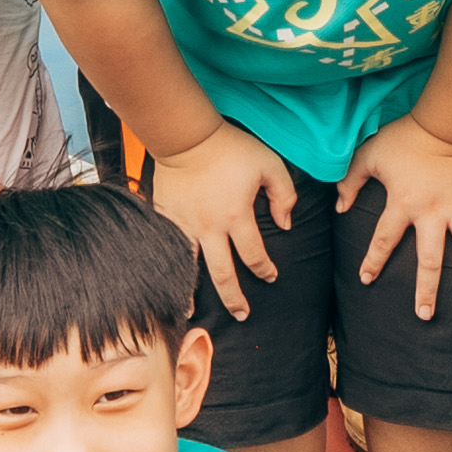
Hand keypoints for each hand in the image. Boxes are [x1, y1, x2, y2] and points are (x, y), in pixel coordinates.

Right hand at [142, 122, 303, 320]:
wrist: (187, 136)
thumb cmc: (230, 148)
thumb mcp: (269, 164)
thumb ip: (284, 194)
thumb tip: (285, 224)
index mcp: (237, 216)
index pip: (254, 255)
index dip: (264, 269)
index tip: (270, 275)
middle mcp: (211, 227)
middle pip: (224, 273)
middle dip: (234, 298)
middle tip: (242, 314)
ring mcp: (185, 225)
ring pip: (190, 267)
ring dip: (192, 292)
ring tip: (191, 313)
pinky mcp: (166, 218)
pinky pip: (167, 249)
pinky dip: (168, 266)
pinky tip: (168, 280)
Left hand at [343, 114, 451, 318]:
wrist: (447, 121)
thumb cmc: (406, 137)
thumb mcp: (370, 154)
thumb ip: (350, 181)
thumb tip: (339, 206)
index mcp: (404, 204)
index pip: (383, 240)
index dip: (373, 262)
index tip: (367, 280)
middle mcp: (433, 213)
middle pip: (430, 259)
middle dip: (427, 289)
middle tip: (425, 315)